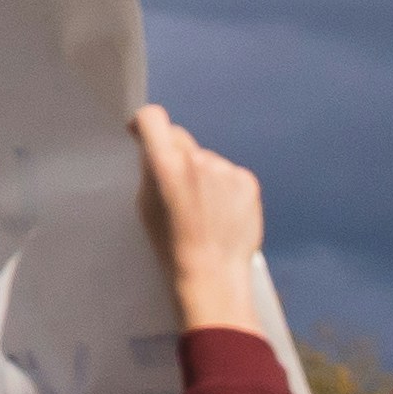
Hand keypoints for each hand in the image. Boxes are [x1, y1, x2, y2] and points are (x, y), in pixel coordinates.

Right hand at [130, 103, 263, 334]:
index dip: (145, 125)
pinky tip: (222, 213)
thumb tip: (153, 150)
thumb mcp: (145, 207)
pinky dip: (224, 187)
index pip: (153, 117)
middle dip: (175, 155)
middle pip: (181, 138)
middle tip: (176, 186)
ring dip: (202, 174)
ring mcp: (226, 170)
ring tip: (203, 209)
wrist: (213, 275)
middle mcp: (198, 160)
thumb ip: (150, 171)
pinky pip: (229, 174)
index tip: (144, 136)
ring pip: (207, 158)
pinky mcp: (248, 182)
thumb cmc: (171, 246)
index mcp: (166, 165)